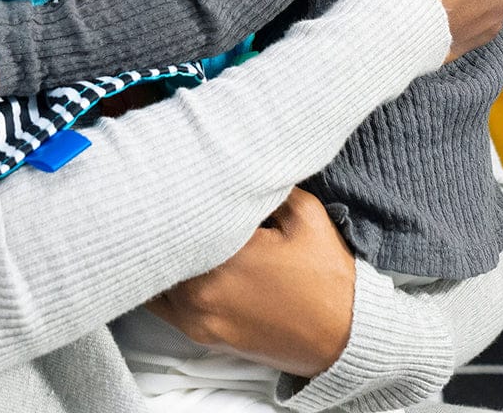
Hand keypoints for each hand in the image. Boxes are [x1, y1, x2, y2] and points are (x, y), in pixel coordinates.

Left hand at [146, 189, 353, 377]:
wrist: (348, 338)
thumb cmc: (327, 277)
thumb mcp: (305, 215)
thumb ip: (266, 186)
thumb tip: (234, 164)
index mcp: (224, 258)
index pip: (173, 220)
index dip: (165, 197)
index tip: (165, 180)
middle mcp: (201, 294)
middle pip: (156, 250)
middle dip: (157, 224)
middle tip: (156, 199)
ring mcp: (198, 319)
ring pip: (153, 280)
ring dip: (157, 254)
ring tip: (163, 228)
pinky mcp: (203, 336)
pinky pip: (164, 305)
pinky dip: (162, 282)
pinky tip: (174, 261)